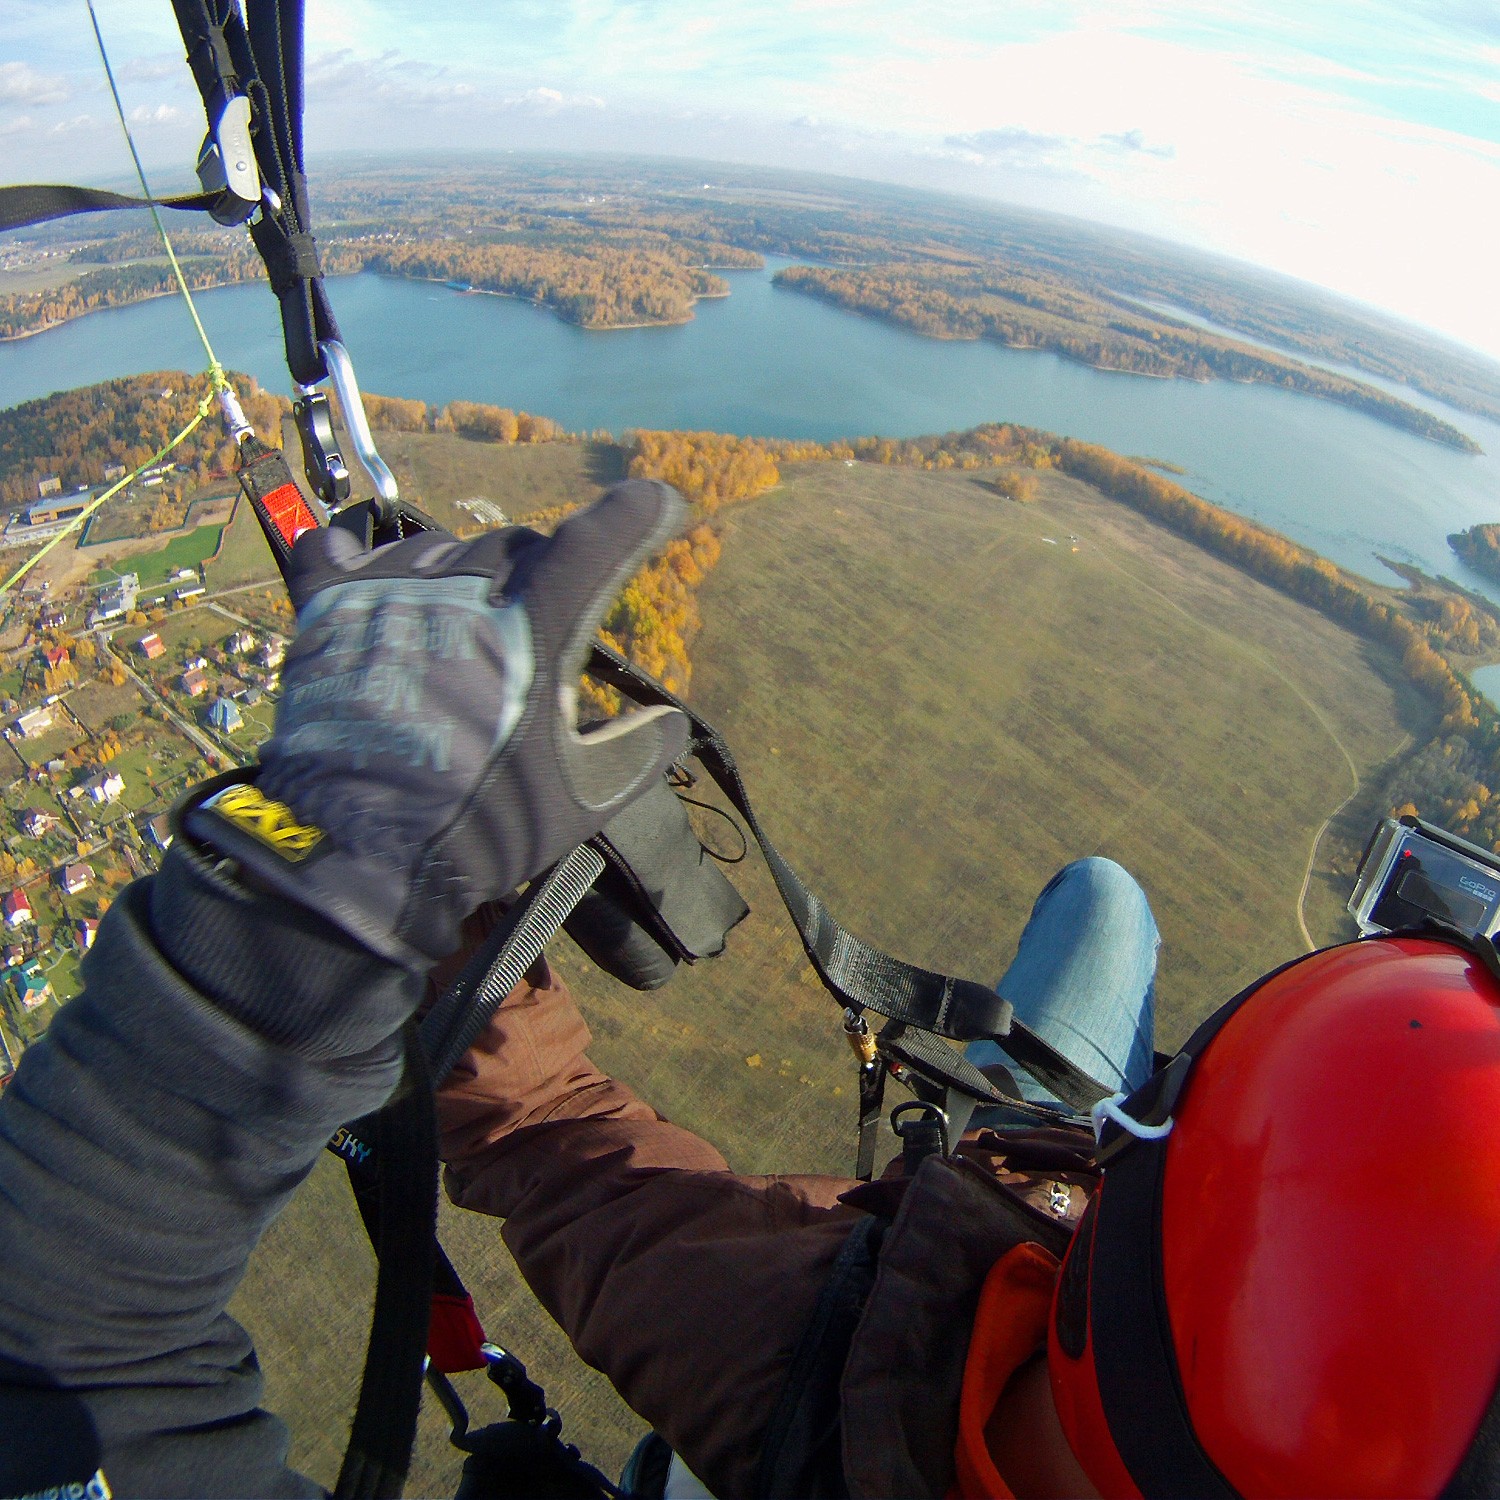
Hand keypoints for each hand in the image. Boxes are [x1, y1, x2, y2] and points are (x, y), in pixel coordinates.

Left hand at [184, 480, 689, 966]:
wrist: (364, 858)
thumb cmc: (484, 824)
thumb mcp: (583, 800)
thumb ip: (638, 750)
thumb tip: (671, 722)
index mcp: (534, 628)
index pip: (595, 542)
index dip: (635, 515)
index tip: (658, 503)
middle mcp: (464, 590)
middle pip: (518, 546)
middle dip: (540, 576)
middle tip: (533, 636)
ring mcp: (390, 592)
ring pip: (442, 547)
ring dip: (464, 576)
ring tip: (459, 632)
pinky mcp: (326, 610)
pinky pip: (341, 552)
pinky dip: (365, 564)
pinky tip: (375, 589)